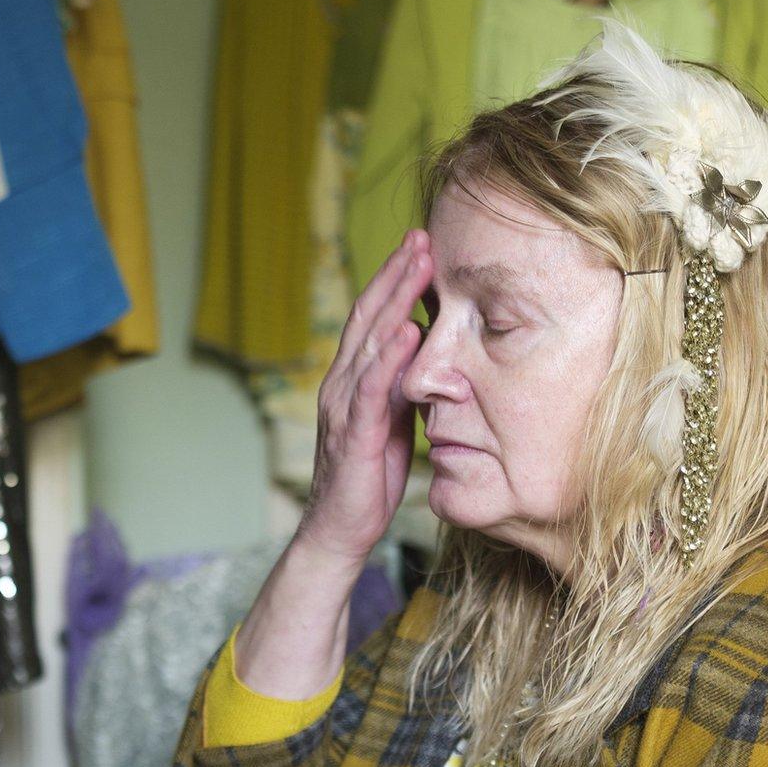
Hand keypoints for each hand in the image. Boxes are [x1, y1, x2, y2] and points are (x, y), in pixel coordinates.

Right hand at [300, 229, 432, 565]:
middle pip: (368, 317)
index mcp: (351, 381)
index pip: (372, 319)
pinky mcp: (354, 434)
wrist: (340, 530)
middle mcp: (341, 385)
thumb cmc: (370, 478)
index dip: (393, 280)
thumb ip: (403, 384)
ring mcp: (344, 407)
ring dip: (395, 300)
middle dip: (395, 274)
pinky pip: (372, 389)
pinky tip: (408, 330)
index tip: (420, 245)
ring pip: (369, 342)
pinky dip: (389, 357)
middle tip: (422, 236)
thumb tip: (427, 350)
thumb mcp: (393, 421)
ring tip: (419, 264)